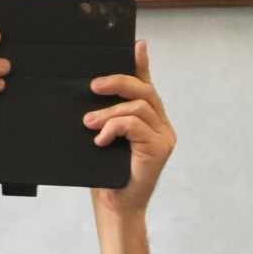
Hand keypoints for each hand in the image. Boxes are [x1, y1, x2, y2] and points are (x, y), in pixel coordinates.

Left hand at [86, 41, 175, 216]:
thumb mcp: (103, 138)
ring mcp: (164, 137)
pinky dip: (114, 127)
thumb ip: (106, 116)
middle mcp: (161, 126)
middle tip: (93, 87)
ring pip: (138, 106)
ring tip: (88, 123)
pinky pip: (135, 125)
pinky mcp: (160, 149)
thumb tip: (91, 92)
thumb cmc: (105, 175)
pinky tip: (100, 140)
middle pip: (144, 90)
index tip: (136, 45)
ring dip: (109, 112)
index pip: (146, 86)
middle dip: (118, 82)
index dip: (141, 64)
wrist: (114, 208)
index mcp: (150, 121)